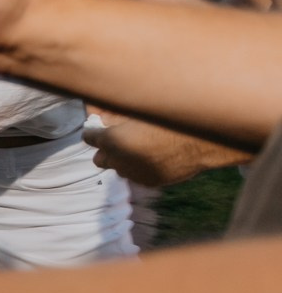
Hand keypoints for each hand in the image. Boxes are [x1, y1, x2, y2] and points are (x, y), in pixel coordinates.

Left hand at [85, 115, 252, 186]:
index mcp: (113, 139)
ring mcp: (135, 173)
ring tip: (142, 147)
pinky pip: (137, 176)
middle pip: (99, 159)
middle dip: (107, 149)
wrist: (203, 140)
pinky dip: (141, 167)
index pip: (89, 137)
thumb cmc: (172, 117)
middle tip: (120, 138)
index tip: (100, 126)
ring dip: (124, 159)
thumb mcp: (140, 110)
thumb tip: (102, 116)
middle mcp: (119, 160)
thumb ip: (117, 115)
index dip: (94, 130)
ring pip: (119, 169)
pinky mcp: (150, 182)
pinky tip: (155, 156)